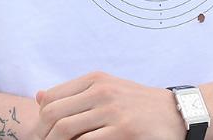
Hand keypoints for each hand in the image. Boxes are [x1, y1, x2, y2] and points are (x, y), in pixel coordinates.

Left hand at [35, 71, 184, 139]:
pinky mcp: (123, 131)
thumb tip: (38, 97)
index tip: (37, 137)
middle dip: (42, 136)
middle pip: (54, 115)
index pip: (51, 98)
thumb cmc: (137, 104)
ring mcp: (112, 111)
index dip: (39, 121)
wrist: (176, 112)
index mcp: (95, 79)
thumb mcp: (107, 88)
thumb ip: (75, 92)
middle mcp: (101, 91)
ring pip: (66, 130)